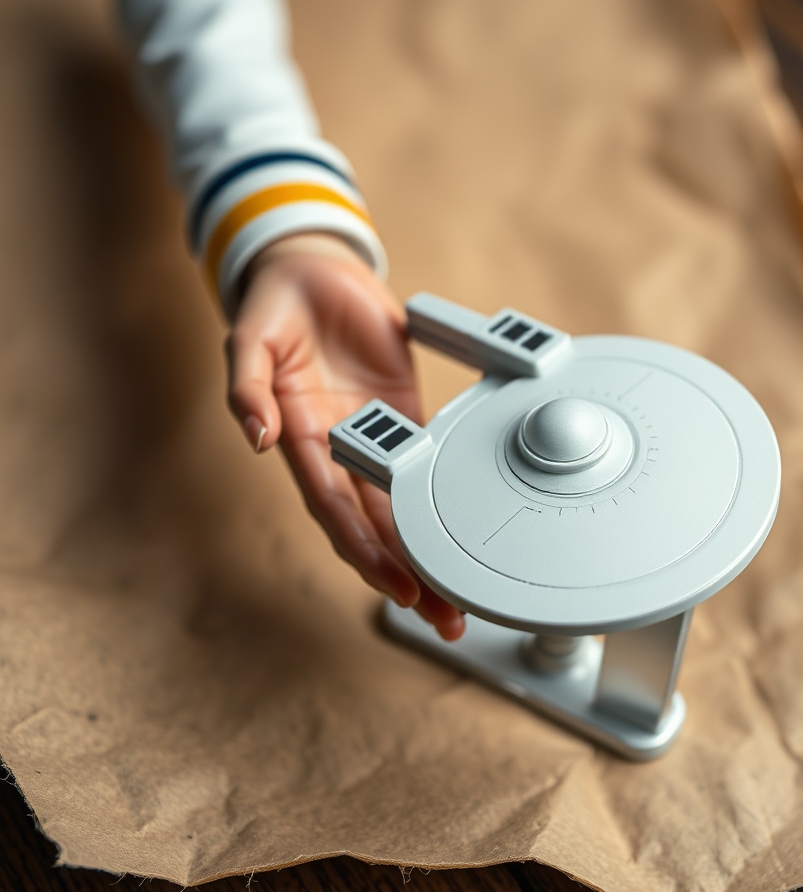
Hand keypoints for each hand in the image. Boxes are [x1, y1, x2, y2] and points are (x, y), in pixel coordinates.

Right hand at [226, 232, 465, 640]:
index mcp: (302, 440)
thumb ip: (247, 387)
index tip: (401, 588)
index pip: (336, 510)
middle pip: (376, 527)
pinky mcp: (406, 413)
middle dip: (409, 574)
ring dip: (429, 552)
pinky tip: (465, 529)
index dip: (366, 550)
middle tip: (448, 618)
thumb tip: (256, 438)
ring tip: (462, 596)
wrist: (309, 273)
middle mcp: (339, 451)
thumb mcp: (248, 342)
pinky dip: (441, 498)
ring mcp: (375, 436)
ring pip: (403, 508)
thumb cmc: (273, 310)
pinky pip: (423, 464)